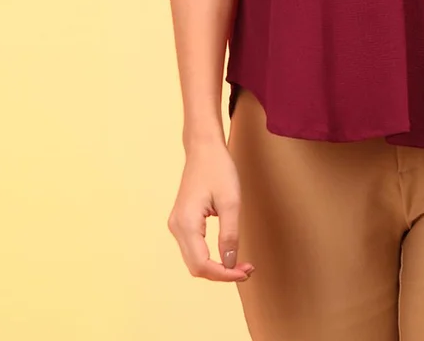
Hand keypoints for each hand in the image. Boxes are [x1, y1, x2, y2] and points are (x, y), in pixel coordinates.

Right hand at [167, 139, 254, 282]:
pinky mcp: (182, 221)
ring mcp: (176, 224)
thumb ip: (230, 235)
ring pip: (194, 260)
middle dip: (221, 273)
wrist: (204, 148)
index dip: (224, 274)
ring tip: (241, 265)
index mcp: (186, 223)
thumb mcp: (231, 201)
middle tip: (247, 270)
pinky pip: (194, 249)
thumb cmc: (218, 168)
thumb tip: (230, 264)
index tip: (246, 272)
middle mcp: (176, 227)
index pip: (202, 264)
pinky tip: (226, 255)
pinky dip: (210, 257)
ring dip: (216, 267)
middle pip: (196, 267)